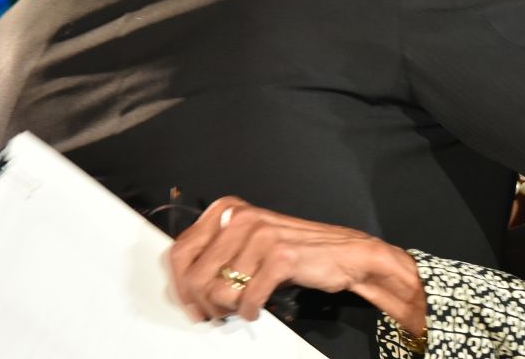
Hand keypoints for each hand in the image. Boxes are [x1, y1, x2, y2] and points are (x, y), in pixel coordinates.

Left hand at [167, 196, 426, 334]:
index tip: (189, 302)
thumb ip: (217, 253)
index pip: (180, 251)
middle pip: (194, 275)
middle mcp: (242, 217)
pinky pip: (248, 299)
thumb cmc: (296, 251)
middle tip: (214, 314)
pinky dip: (251, 312)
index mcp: (229, 210)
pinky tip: (258, 309)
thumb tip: (184, 286)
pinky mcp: (281, 256)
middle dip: (202, 303)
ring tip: (241, 309)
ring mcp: (262, 235)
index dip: (179, 285)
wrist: (346, 254)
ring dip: (228, 310)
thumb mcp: (250, 243)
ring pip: (219, 291)